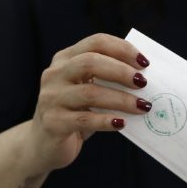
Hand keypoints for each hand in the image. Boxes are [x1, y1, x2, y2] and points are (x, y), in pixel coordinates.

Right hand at [27, 33, 151, 173]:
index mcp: (64, 59)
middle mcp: (54, 75)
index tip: (144, 62)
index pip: (95, 43)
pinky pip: (84, 119)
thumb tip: (143, 78)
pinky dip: (106, 121)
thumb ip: (105, 80)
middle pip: (90, 63)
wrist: (42, 144)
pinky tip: (121, 123)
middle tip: (143, 83)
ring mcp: (51, 98)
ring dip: (120, 99)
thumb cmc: (73, 113)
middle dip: (121, 71)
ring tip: (142, 107)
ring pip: (90, 93)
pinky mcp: (53, 122)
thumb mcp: (85, 90)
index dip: (122, 49)